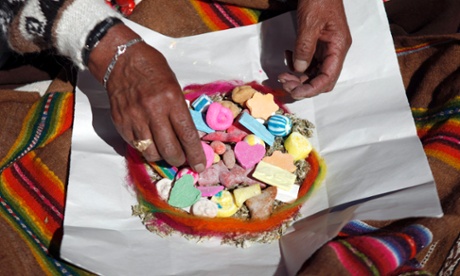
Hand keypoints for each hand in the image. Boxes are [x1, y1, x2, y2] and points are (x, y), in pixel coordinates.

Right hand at [88, 24, 205, 171]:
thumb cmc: (152, 69)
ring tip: (166, 152)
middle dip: (179, 160)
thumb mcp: (174, 85)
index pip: (187, 135)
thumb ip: (179, 110)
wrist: (121, 59)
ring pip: (151, 153)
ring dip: (162, 157)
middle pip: (169, 150)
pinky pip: (136, 146)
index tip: (200, 165)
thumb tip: (187, 135)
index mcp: (171, 100)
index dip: (195, 154)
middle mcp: (153, 111)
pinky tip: (150, 142)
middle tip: (182, 160)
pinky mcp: (121, 123)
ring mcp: (134, 119)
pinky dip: (145, 148)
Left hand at [278, 0, 351, 98]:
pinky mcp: (318, 44)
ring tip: (282, 75)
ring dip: (298, 77)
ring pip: (313, 72)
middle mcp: (334, 51)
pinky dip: (297, 65)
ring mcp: (326, 48)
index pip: (328, 78)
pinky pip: (308, 62)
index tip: (295, 92)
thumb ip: (305, 48)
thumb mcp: (310, 23)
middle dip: (303, 85)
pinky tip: (287, 57)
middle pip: (321, 79)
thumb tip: (299, 69)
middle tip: (284, 83)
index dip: (312, 89)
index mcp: (338, 47)